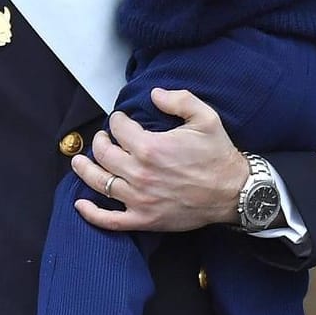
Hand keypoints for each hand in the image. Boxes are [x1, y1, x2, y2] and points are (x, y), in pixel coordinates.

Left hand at [71, 88, 248, 231]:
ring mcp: (139, 198)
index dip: (117, 120)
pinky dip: (91, 213)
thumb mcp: (206, 119)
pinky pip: (110, 220)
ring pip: (99, 182)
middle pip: (103, 153)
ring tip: (79, 161)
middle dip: (99, 141)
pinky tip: (79, 204)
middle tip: (103, 138)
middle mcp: (140, 173)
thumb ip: (179, 100)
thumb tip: (153, 94)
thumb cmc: (219, 155)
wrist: (236, 193)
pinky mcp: (144, 219)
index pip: (118, 129)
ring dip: (84, 169)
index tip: (119, 120)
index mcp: (151, 147)